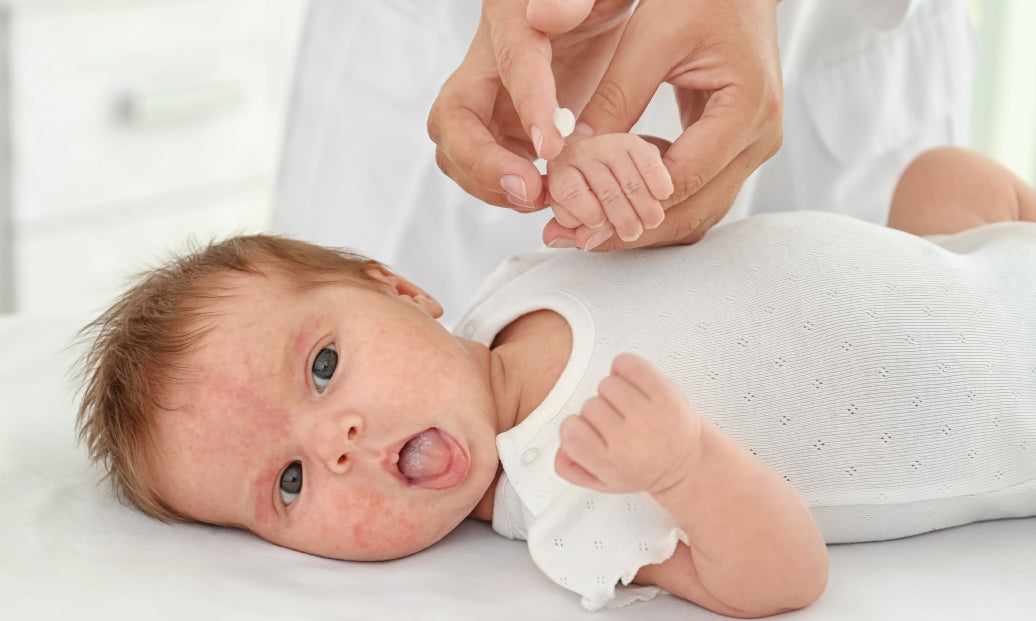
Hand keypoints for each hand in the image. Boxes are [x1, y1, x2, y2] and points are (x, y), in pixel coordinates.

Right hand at [427, 0, 633, 210]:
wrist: (588, 14)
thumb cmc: (596, 1)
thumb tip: (542, 13)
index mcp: (511, 20)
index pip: (513, 63)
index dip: (528, 107)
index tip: (551, 148)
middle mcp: (484, 62)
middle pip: (452, 119)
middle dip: (484, 163)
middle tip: (531, 190)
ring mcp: (485, 99)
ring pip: (458, 151)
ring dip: (491, 184)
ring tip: (541, 197)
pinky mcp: (499, 127)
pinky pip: (484, 166)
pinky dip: (506, 189)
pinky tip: (544, 194)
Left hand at [542, 0, 783, 250]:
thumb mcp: (649, 39)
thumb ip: (613, 97)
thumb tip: (569, 151)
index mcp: (747, 109)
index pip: (683, 179)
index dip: (627, 207)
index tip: (579, 223)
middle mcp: (759, 138)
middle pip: (693, 210)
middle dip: (630, 230)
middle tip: (573, 240)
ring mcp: (752, 146)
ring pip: (697, 210)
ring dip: (641, 224)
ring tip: (584, 232)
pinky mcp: (736, 147)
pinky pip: (697, 191)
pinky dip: (655, 202)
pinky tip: (611, 199)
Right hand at [555, 353, 702, 494]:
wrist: (687, 463)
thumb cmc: (645, 468)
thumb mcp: (606, 481)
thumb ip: (575, 470)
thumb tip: (560, 453)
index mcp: (611, 463)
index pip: (570, 431)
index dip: (575, 428)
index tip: (589, 433)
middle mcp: (629, 439)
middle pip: (588, 405)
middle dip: (599, 413)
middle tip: (616, 425)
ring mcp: (648, 414)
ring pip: (606, 384)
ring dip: (613, 392)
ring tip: (628, 407)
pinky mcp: (665, 392)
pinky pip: (628, 364)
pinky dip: (625, 367)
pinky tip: (633, 384)